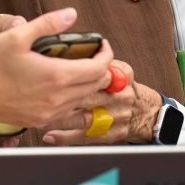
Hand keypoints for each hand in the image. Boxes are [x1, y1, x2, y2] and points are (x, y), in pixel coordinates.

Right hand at [0, 8, 113, 128]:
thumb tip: (70, 14)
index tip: (101, 44)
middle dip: (99, 68)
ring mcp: (48, 113)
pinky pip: (67, 110)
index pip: (99, 68)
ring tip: (77, 66)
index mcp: (56, 77)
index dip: (106, 54)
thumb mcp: (17, 35)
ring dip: (87, 83)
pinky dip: (72, 96)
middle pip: (95, 85)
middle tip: (92, 53)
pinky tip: (59, 84)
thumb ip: (48, 24)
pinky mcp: (38, 121)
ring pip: (83, 99)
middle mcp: (57, 99)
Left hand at [39, 59, 161, 144]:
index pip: (98, 70)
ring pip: (84, 117)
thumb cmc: (123, 87)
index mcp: (122, 74)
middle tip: (38, 95)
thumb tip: (69, 47)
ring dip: (58, 118)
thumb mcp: (119, 67)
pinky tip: (49, 135)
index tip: (52, 69)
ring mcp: (117, 117)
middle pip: (88, 94)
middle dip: (61, 95)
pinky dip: (66, 137)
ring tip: (37, 116)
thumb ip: (99, 60)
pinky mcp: (112, 134)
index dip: (75, 69)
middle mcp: (121, 96)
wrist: (147, 113)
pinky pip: (86, 137)